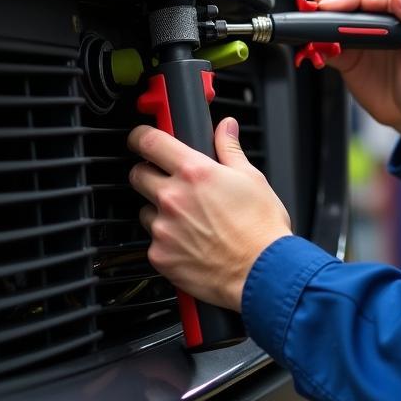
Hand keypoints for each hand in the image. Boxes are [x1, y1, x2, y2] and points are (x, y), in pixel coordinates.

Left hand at [127, 117, 291, 311]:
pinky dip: (167, 240)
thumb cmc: (261, 227)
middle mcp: (173, 198)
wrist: (262, 273)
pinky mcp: (159, 256)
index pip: (149, 142)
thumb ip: (229, 148)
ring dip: (159, 210)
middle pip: (138, 174)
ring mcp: (163, 229)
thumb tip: (226, 127)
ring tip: (190, 219)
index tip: (142, 138)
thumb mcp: (251, 178)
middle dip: (149, 173)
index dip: (141, 137)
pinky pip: (153, 241)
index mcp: (194, 172)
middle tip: (170, 180)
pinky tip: (191, 242)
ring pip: (145, 210)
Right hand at [314, 0, 400, 146]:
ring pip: (337, 19)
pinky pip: (326, 46)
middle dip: (338, 2)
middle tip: (325, 8)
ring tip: (313, 20)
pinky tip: (313, 45)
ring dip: (323, 17)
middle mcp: (380, 23)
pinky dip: (316, 43)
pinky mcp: (346, 58)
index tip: (355, 4)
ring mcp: (361, 40)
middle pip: (354, 1)